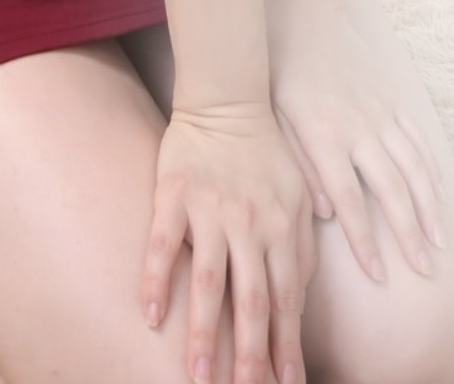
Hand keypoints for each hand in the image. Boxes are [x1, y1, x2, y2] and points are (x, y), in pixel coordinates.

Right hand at [142, 99, 317, 383]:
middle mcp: (250, 222)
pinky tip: (152, 315)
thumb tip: (302, 295)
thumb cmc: (265, 150)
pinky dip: (157, 279)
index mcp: (282, 225)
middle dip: (249, 354)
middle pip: (251, 299)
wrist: (226, 98)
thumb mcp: (298, 193)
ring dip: (203, 332)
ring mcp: (210, 209)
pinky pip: (163, 243)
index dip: (287, 345)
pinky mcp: (175, 193)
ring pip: (209, 281)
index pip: (287, 298)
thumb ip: (301, 244)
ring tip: (199, 375)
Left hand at [264, 0, 446, 284]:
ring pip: (413, 167)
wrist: (305, 12)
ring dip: (428, 207)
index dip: (365, 242)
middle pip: (391, 191)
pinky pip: (416, 138)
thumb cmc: (280, 67)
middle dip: (409, 235)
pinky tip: (437, 191)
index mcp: (325, 138)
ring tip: (440, 240)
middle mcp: (360, 129)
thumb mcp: (275, 116)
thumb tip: (326, 211)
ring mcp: (381, 113)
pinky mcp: (391, 98)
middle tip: (425, 270)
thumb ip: (300, 164)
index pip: (349, 202)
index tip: (380, 275)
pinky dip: (430, 167)